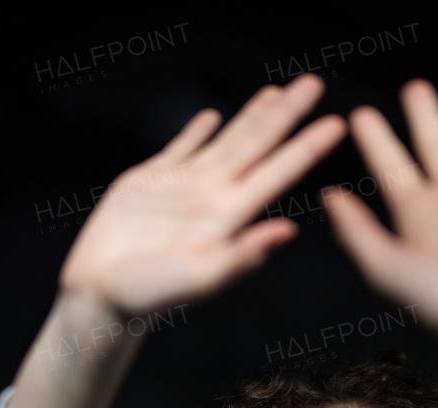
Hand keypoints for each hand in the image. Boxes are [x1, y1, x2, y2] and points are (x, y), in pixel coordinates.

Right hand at [59, 74, 345, 316]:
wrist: (101, 295)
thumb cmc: (149, 294)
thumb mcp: (201, 278)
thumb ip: (244, 255)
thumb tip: (289, 231)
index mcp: (229, 217)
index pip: (278, 174)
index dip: (307, 147)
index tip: (336, 123)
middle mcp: (213, 197)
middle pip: (258, 146)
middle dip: (287, 115)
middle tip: (313, 82)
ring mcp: (184, 187)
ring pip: (226, 141)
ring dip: (252, 117)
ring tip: (276, 91)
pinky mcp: (150, 182)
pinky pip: (181, 149)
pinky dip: (197, 131)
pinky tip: (212, 116)